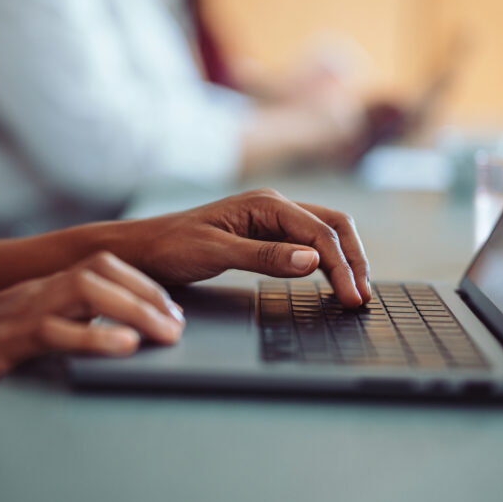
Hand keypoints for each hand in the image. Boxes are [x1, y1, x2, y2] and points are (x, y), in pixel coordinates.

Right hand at [0, 252, 183, 424]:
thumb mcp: (8, 341)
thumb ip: (44, 334)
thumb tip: (85, 344)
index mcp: (33, 293)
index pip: (98, 270)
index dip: (141, 286)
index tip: (170, 310)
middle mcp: (29, 294)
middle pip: (101, 270)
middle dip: (149, 292)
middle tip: (180, 322)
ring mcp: (15, 314)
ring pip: (86, 291)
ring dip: (135, 309)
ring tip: (167, 333)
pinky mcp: (1, 343)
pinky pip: (54, 331)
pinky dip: (95, 337)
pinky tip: (125, 347)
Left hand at [121, 189, 372, 307]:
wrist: (140, 249)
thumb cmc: (170, 247)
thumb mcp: (215, 253)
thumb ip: (265, 257)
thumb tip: (312, 261)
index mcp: (265, 203)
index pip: (319, 233)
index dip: (342, 266)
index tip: (352, 298)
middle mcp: (273, 205)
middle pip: (332, 225)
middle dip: (353, 259)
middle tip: (362, 297)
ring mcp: (270, 219)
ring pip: (323, 233)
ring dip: (343, 260)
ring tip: (355, 292)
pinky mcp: (265, 235)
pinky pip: (306, 244)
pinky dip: (325, 262)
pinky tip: (331, 281)